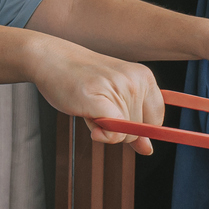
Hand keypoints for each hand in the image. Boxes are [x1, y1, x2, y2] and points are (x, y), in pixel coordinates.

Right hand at [29, 38, 164, 154]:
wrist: (53, 59)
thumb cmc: (83, 79)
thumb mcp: (115, 96)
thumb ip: (134, 122)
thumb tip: (148, 149)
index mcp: (144, 76)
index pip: (156, 119)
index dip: (139, 128)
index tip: (121, 121)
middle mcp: (135, 81)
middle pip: (139, 129)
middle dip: (118, 129)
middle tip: (98, 108)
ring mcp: (117, 89)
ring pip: (124, 134)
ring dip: (104, 129)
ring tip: (90, 107)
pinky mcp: (99, 99)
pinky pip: (114, 134)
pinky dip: (105, 137)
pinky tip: (94, 130)